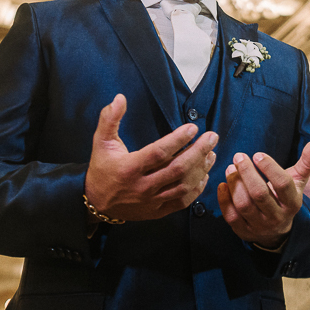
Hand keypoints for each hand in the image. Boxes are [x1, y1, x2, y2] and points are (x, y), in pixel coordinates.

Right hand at [84, 94, 216, 221]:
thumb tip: (120, 98)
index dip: (178, 140)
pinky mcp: (157, 211)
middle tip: (212, 137)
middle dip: (199, 151)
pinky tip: (204, 175)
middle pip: (177, 169)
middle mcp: (142, 186)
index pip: (159, 153)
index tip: (193, 127)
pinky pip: (182, 202)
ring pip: (183, 186)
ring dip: (201, 169)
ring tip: (211, 153)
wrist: (97, 202)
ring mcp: (151, 201)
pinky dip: (196, 189)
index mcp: (129, 168)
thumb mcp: (101, 141)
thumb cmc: (102, 168)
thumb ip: (109, 118)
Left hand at [218, 141, 309, 247]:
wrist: (276, 230)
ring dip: (234, 184)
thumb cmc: (284, 198)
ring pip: (244, 205)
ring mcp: (260, 226)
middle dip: (247, 172)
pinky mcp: (244, 232)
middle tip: (239, 156)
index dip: (269, 167)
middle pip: (259, 194)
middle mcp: (277, 217)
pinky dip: (224, 199)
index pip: (282, 184)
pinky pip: (231, 216)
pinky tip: (223, 184)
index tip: (257, 154)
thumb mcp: (297, 182)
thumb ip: (306, 163)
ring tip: (230, 168)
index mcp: (292, 203)